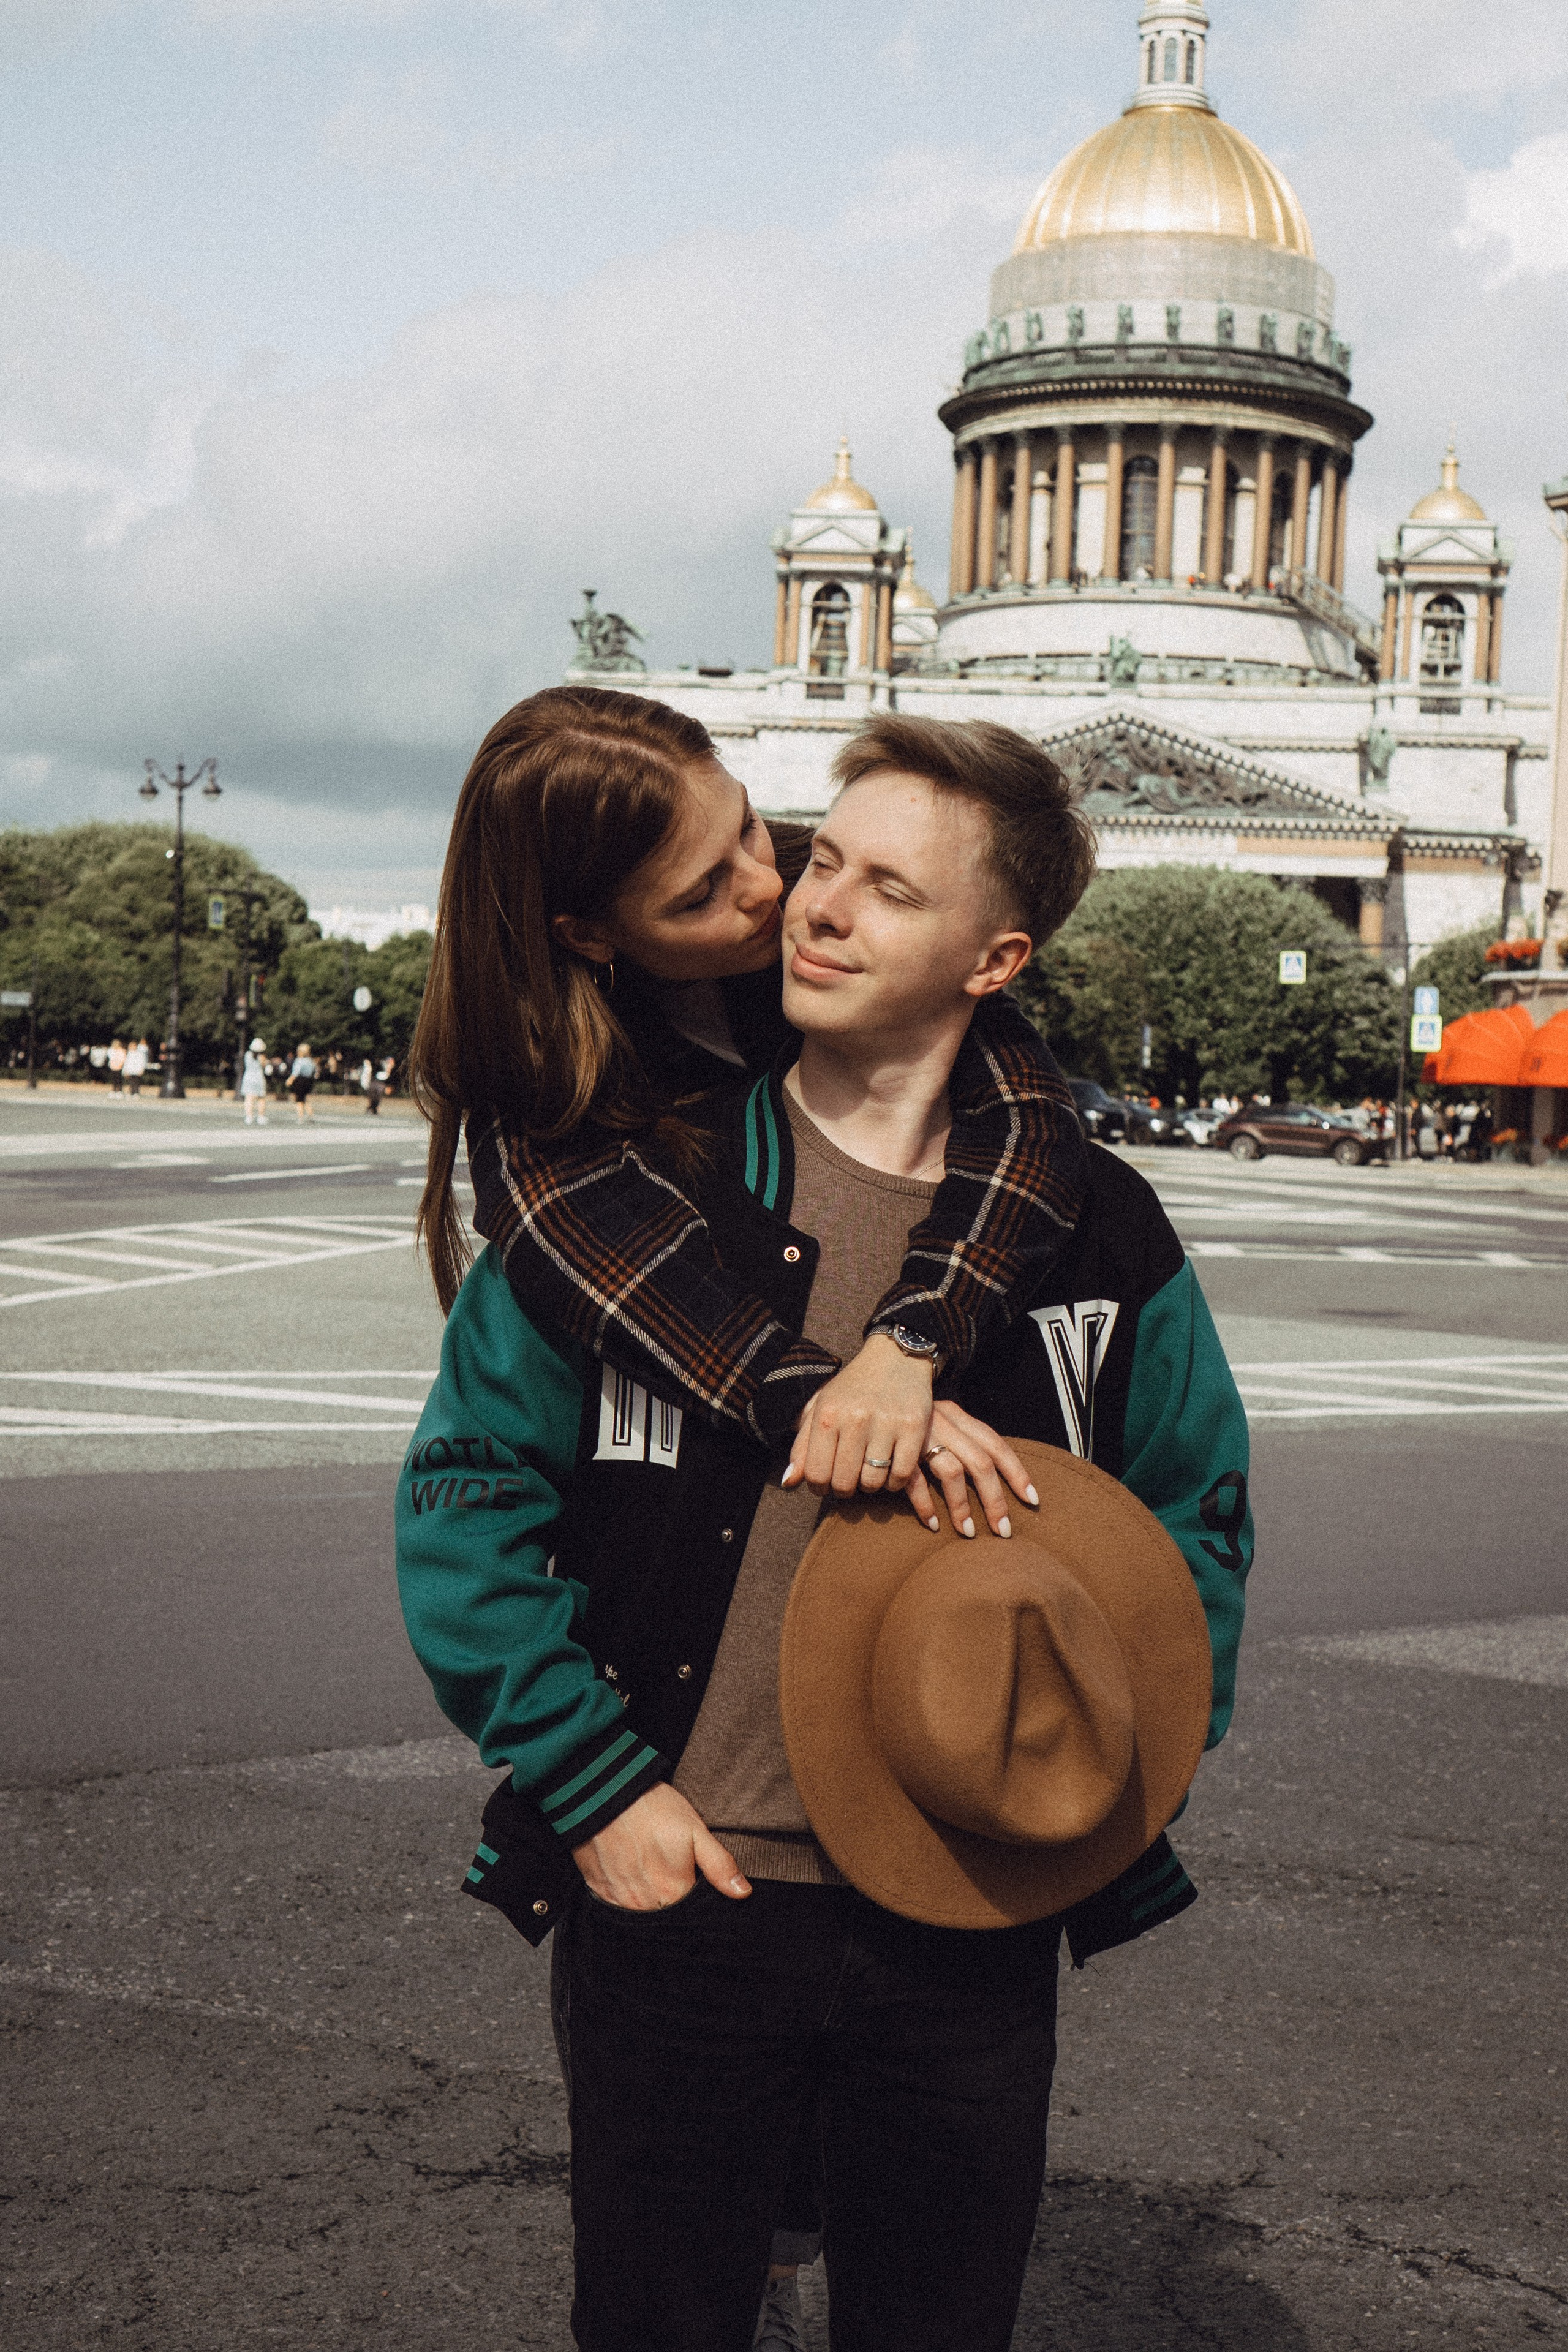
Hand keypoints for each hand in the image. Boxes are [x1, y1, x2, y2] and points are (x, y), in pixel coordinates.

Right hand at [572, 1782, 749, 1910]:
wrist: (603, 1792)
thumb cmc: (652, 1808)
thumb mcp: (694, 1829)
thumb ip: (719, 1865)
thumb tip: (743, 1893)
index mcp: (673, 1892)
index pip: (692, 1914)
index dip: (696, 1899)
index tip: (693, 1880)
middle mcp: (644, 1904)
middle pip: (666, 1915)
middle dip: (673, 1902)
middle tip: (671, 1871)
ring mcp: (619, 1900)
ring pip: (642, 1914)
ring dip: (651, 1901)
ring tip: (652, 1871)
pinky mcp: (599, 1892)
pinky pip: (618, 1907)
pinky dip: (627, 1897)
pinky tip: (632, 1875)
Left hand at [781, 1333, 934, 1516]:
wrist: (895, 1358)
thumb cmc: (853, 1389)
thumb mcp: (821, 1408)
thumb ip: (802, 1447)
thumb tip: (788, 1483)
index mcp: (827, 1414)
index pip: (816, 1475)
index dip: (820, 1488)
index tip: (827, 1484)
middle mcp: (854, 1419)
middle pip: (844, 1483)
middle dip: (845, 1489)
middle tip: (850, 1480)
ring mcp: (885, 1423)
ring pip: (873, 1482)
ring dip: (870, 1486)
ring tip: (869, 1473)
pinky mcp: (913, 1427)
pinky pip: (901, 1475)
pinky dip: (895, 1482)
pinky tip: (890, 1471)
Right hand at [904, 1400, 1039, 1539]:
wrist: (869, 1387)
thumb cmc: (908, 1415)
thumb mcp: (940, 1421)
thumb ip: (960, 1442)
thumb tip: (995, 1479)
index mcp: (958, 1415)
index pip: (996, 1444)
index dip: (1017, 1473)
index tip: (1033, 1500)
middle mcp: (943, 1421)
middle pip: (980, 1462)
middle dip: (996, 1500)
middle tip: (1004, 1531)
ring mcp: (919, 1434)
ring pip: (952, 1472)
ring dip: (963, 1507)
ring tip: (970, 1533)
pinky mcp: (895, 1449)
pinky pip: (915, 1481)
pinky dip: (926, 1505)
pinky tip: (933, 1525)